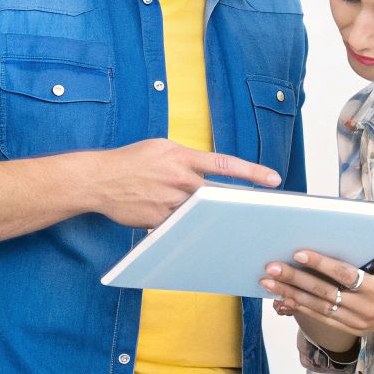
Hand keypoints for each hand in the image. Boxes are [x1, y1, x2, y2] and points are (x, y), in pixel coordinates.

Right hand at [90, 140, 281, 228]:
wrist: (99, 179)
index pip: (225, 164)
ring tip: (213, 219)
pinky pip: (180, 225)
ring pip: (200, 214)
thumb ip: (186, 158)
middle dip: (240, 203)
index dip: (253, 172)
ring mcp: (170, 203)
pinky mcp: (159, 221)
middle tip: (260, 212)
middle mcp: (180, 180)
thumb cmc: (131, 161)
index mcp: (182, 157)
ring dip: (207, 216)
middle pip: (219, 194)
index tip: (274, 180)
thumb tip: (206, 173)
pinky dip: (183, 224)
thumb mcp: (161, 148)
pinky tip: (175, 221)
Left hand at [261, 251, 373, 339]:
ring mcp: (357, 322)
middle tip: (272, 267)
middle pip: (324, 293)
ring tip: (268, 282)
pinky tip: (283, 298)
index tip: (299, 253)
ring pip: (318, 308)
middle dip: (296, 279)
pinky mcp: (351, 330)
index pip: (345, 275)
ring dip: (291, 294)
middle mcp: (365, 309)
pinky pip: (322, 319)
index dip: (321, 264)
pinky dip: (301, 308)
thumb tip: (344, 242)